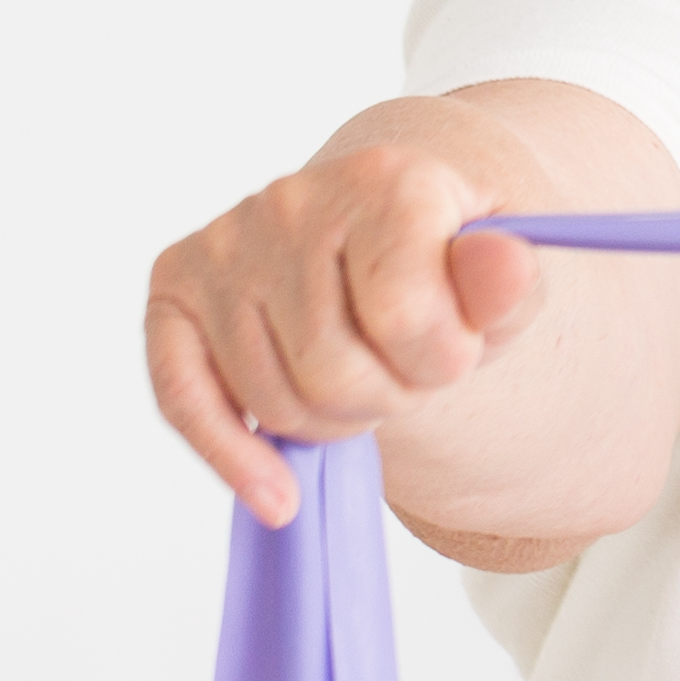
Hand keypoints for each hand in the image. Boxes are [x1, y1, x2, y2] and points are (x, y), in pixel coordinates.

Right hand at [146, 120, 548, 527]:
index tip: (453, 349)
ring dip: (331, 419)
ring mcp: (224, 243)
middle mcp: (290, 201)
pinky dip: (232, 457)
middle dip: (385, 398)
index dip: (439, 363)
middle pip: (331, 372)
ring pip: (273, 399)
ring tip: (357, 375)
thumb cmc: (446, 270)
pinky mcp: (172, 285)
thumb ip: (506, 286)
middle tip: (402, 373)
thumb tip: (503, 265)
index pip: (403, 319)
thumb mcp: (502, 283)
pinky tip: (276, 497)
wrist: (389, 234)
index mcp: (384, 182)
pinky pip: (184, 397)